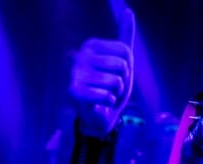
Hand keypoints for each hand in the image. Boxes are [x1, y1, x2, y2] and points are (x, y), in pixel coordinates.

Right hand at [69, 7, 134, 136]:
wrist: (101, 114)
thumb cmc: (111, 87)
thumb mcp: (123, 60)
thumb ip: (125, 36)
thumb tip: (128, 10)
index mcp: (91, 45)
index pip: (125, 51)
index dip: (127, 68)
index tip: (116, 74)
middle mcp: (80, 55)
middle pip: (122, 66)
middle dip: (122, 82)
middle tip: (110, 88)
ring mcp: (75, 73)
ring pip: (116, 82)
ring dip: (116, 94)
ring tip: (105, 95)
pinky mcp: (74, 92)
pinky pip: (107, 96)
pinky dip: (109, 103)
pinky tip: (99, 103)